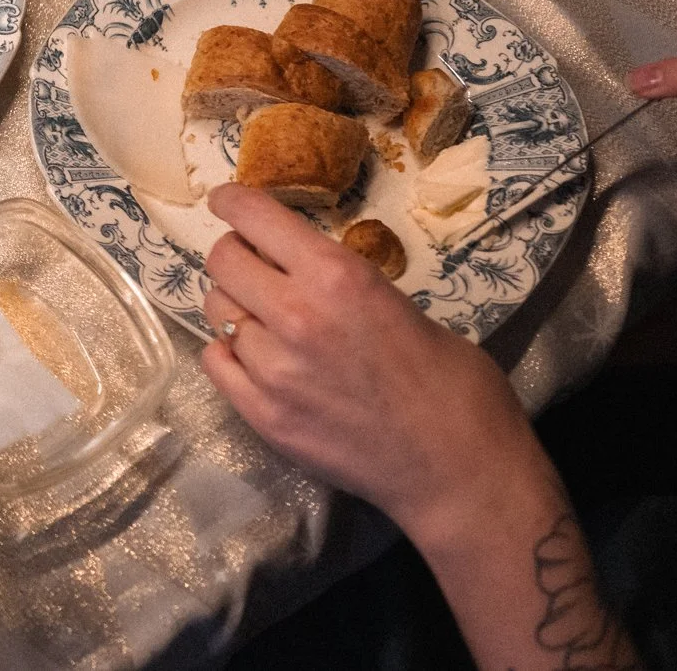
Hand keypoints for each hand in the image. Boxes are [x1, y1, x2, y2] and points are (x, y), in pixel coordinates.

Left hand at [197, 184, 547, 545]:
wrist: (460, 475)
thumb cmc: (457, 388)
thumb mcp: (403, 306)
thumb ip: (344, 284)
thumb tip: (306, 270)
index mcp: (337, 277)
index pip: (254, 217)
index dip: (234, 203)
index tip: (226, 201)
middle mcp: (294, 314)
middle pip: (222, 261)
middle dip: (235, 256)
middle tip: (253, 266)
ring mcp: (271, 369)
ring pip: (216, 312)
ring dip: (236, 309)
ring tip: (265, 321)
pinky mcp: (261, 414)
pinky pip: (215, 362)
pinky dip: (229, 353)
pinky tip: (256, 359)